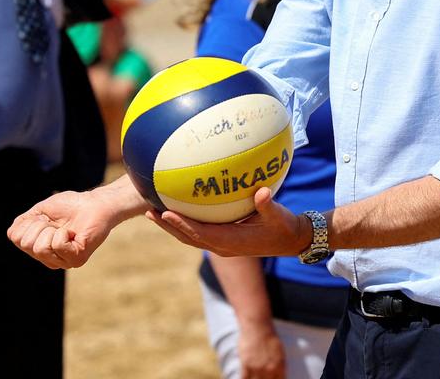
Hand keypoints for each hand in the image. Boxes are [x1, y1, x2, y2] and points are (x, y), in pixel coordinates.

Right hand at [7, 174, 145, 267]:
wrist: (96, 203)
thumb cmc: (71, 206)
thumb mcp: (41, 210)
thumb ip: (24, 222)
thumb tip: (13, 235)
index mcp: (38, 248)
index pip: (15, 237)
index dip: (29, 221)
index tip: (45, 217)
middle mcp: (48, 259)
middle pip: (27, 243)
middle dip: (40, 225)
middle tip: (56, 223)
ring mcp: (62, 261)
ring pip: (40, 247)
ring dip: (52, 229)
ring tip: (65, 228)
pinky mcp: (76, 260)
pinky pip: (57, 245)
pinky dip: (63, 233)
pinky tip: (73, 233)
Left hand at [146, 188, 310, 257]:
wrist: (290, 240)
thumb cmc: (284, 226)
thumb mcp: (279, 216)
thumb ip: (268, 205)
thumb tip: (262, 193)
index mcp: (232, 242)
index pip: (201, 234)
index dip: (183, 225)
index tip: (166, 212)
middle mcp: (222, 246)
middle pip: (187, 237)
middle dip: (167, 226)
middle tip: (148, 211)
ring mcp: (221, 245)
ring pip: (189, 237)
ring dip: (171, 226)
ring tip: (152, 211)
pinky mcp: (223, 240)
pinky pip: (198, 232)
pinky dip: (184, 223)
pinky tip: (176, 208)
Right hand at [238, 322, 285, 378]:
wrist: (258, 326)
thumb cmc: (269, 336)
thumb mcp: (280, 351)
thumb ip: (280, 365)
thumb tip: (280, 375)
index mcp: (280, 366)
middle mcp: (269, 369)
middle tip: (262, 377)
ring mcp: (257, 368)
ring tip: (254, 377)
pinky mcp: (246, 365)